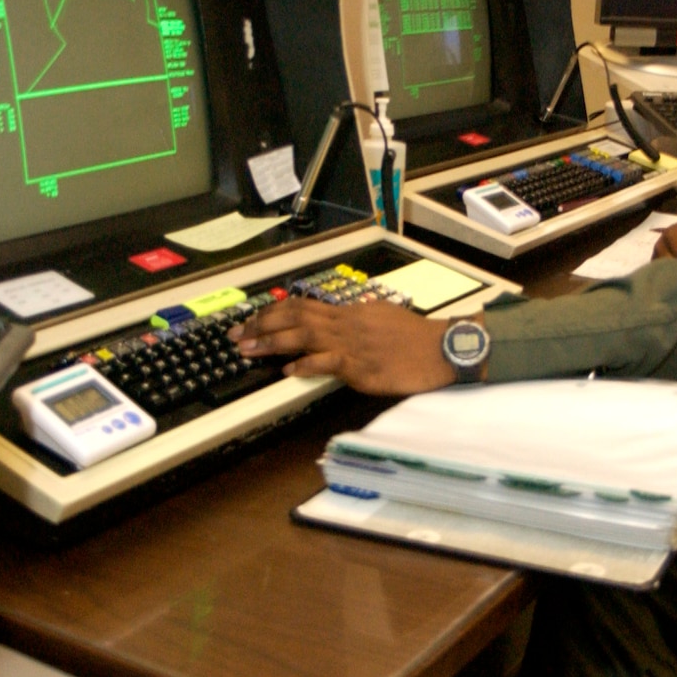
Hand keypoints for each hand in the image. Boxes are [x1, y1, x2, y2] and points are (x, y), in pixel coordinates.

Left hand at [228, 298, 456, 395]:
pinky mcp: (361, 366)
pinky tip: (289, 371)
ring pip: (304, 336)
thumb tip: (340, 319)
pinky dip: (305, 365)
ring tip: (248, 350)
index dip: (273, 313)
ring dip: (273, 343)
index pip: (303, 306)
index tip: (252, 321)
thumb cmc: (415, 337)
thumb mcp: (382, 317)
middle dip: (262, 325)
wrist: (441, 349)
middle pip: (296, 317)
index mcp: (350, 311)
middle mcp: (346, 323)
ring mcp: (352, 344)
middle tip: (236, 335)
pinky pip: (327, 362)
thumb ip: (357, 318)